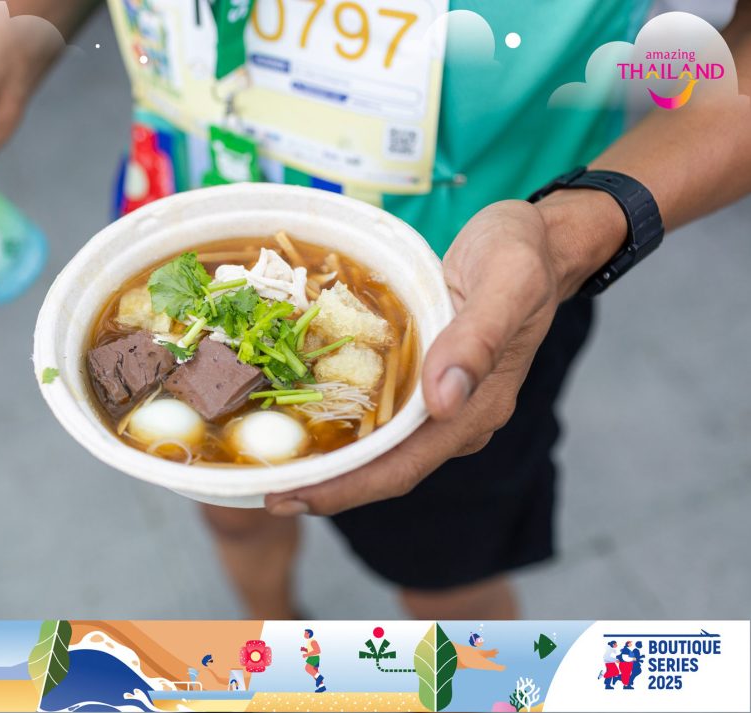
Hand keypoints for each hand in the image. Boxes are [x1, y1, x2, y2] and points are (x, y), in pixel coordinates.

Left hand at [265, 199, 583, 516]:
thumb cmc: (522, 255)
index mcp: (478, 406)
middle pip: (386, 469)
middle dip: (328, 486)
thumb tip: (443, 401)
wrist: (537, 242)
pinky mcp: (425, 381)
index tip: (297, 498)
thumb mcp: (506, 281)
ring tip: (276, 466)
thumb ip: (477, 338)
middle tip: (269, 493)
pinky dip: (341, 425)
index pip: (405, 466)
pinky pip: (379, 415)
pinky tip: (303, 418)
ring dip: (331, 462)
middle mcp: (458, 416)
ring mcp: (441, 402)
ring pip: (379, 447)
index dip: (349, 488)